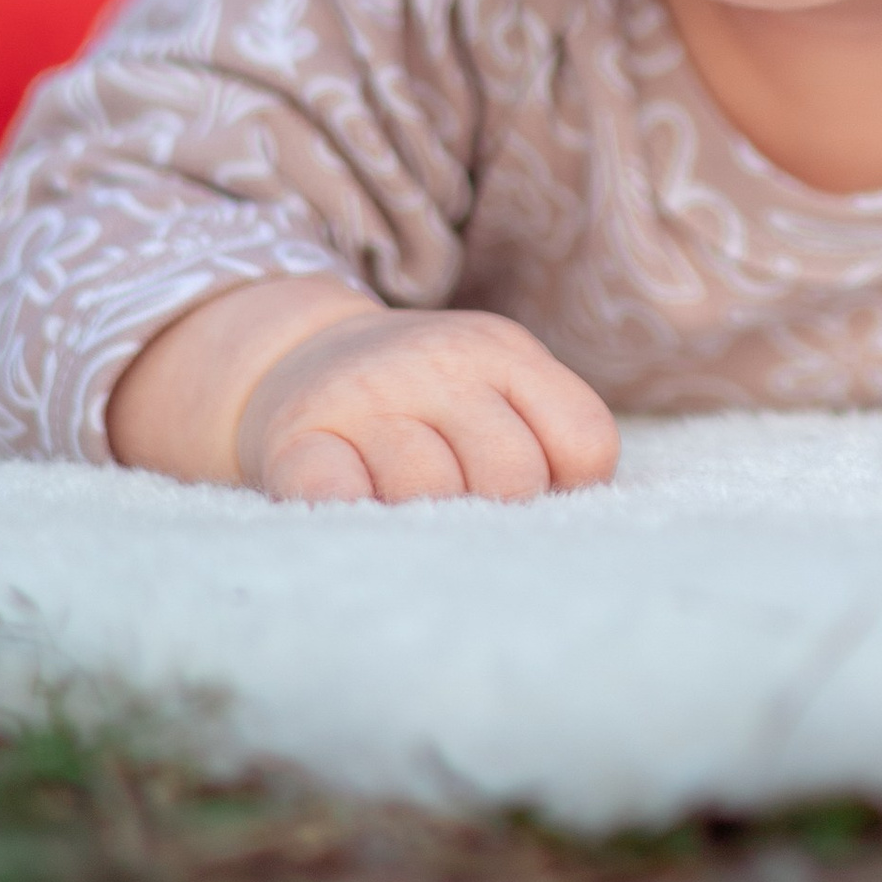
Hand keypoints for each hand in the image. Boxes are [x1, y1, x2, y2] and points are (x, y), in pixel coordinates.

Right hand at [108, 274, 619, 503]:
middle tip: (463, 503)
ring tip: (410, 504)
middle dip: (497, 511)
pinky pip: (339, 496)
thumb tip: (565, 529)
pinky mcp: (298, 440)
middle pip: (512, 477)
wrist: (298, 356)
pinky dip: (356, 514)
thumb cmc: (425, 395)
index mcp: (501, 351)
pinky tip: (359, 506)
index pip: (583, 443)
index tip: (533, 487)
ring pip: (431, 492)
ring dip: (427, 520)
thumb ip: (551, 434)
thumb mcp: (499, 380)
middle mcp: (435, 364)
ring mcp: (364, 399)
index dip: (567, 485)